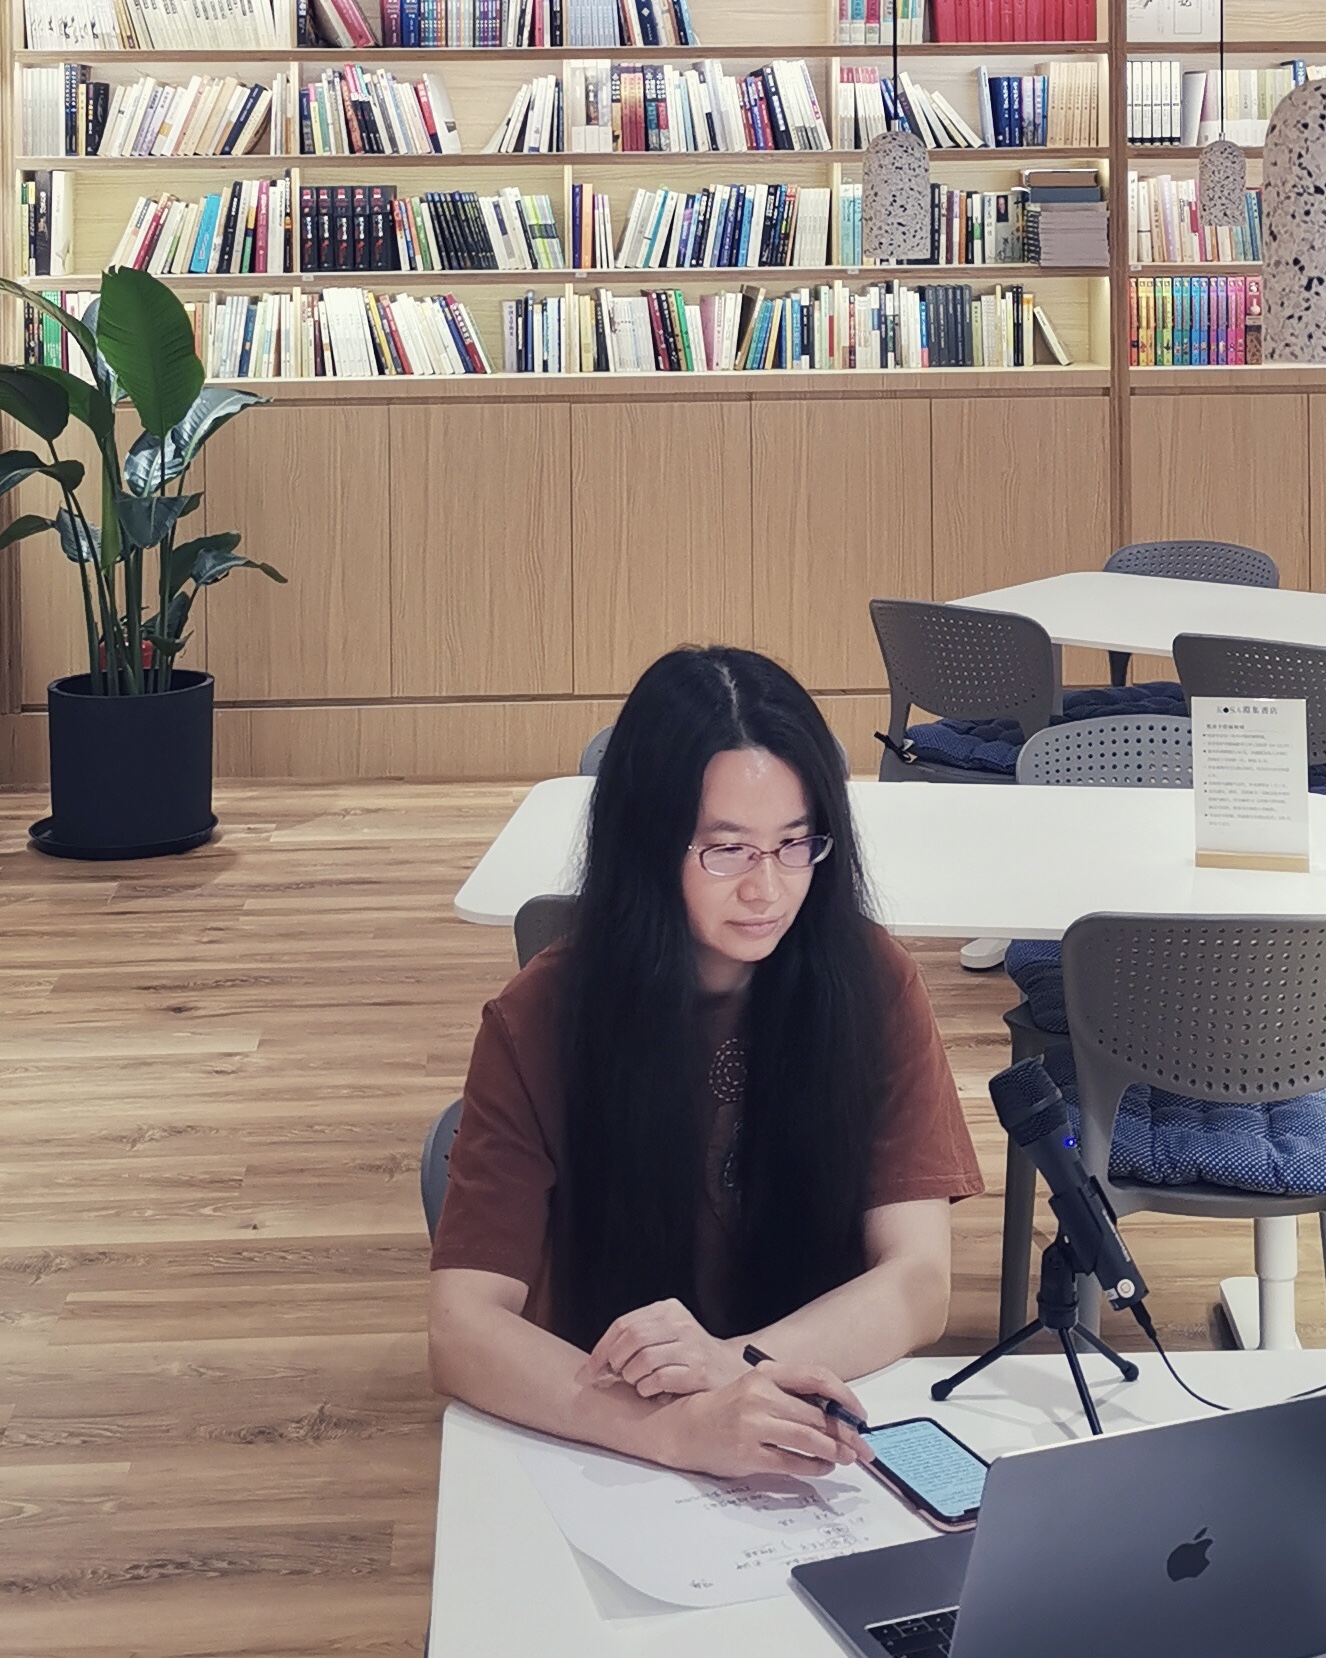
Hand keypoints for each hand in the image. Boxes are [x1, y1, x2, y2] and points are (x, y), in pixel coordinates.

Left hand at [577, 1298, 747, 1397]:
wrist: (728, 1370)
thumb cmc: (688, 1355)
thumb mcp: (665, 1334)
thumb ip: (637, 1339)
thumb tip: (596, 1362)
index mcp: (668, 1310)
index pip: (624, 1324)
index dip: (602, 1348)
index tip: (590, 1369)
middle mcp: (681, 1324)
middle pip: (632, 1338)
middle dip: (616, 1361)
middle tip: (615, 1375)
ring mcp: (691, 1347)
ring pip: (644, 1359)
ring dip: (632, 1376)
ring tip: (636, 1382)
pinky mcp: (698, 1372)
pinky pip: (659, 1379)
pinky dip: (647, 1388)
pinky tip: (651, 1390)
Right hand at [648, 1362, 870, 1478]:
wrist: (687, 1427)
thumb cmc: (727, 1409)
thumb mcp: (757, 1388)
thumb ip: (790, 1395)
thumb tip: (835, 1413)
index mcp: (765, 1373)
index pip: (816, 1377)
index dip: (844, 1396)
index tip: (859, 1413)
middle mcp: (760, 1395)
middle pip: (817, 1414)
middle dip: (846, 1433)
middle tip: (861, 1446)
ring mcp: (753, 1424)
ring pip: (808, 1438)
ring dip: (834, 1450)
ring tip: (846, 1457)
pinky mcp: (748, 1453)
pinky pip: (791, 1462)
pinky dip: (813, 1466)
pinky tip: (822, 1467)